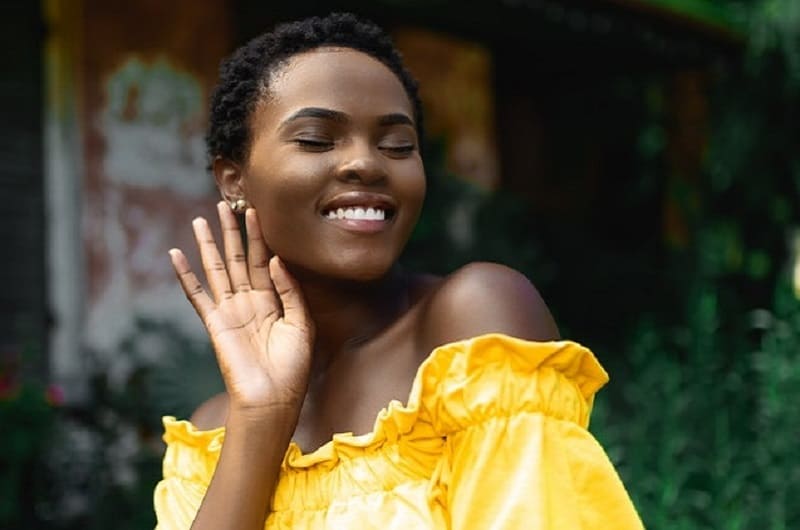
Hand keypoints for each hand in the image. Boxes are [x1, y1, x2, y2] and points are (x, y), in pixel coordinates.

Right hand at [169, 202, 313, 414]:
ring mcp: (230, 311)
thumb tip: (274, 259)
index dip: (259, 236)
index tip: (255, 210)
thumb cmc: (292, 366)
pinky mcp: (215, 323)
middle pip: (237, 258)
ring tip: (199, 221)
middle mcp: (250, 301)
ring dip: (208, 245)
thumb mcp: (301, 324)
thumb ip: (289, 290)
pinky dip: (185, 276)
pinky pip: (197, 295)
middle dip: (231, 232)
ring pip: (216, 270)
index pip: (263, 260)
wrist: (272, 398)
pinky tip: (176, 255)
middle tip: (224, 204)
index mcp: (273, 300)